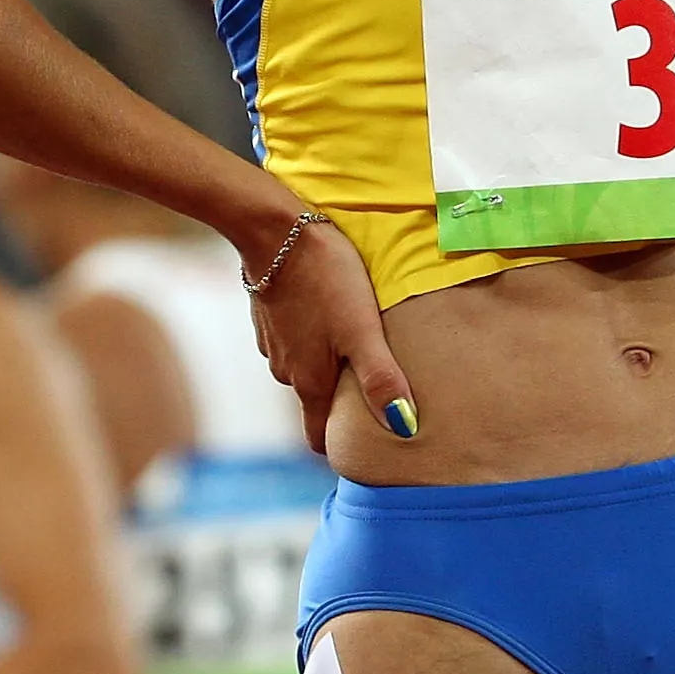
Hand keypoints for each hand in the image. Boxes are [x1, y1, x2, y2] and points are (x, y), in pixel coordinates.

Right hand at [239, 211, 417, 455]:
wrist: (274, 228)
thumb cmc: (325, 278)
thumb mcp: (362, 330)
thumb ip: (381, 380)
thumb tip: (404, 428)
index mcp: (308, 381)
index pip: (319, 436)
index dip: (342, 444)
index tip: (368, 444)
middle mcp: (286, 369)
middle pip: (317, 401)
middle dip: (343, 400)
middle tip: (377, 384)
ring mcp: (273, 343)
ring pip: (306, 367)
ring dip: (328, 363)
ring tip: (359, 342)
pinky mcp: (270, 316)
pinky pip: (296, 339)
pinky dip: (314, 335)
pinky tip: (332, 313)